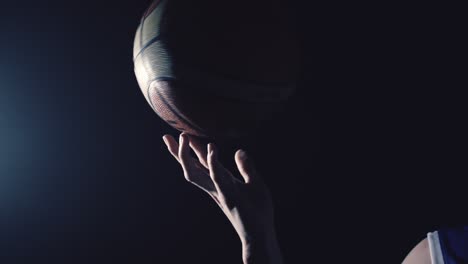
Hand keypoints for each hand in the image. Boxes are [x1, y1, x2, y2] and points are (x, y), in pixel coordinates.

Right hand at [163, 133, 281, 263]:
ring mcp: (219, 191)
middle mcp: (215, 186)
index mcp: (220, 181)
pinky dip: (213, 163)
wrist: (260, 232)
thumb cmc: (257, 210)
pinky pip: (217, 177)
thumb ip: (246, 167)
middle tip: (166, 137)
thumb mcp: (254, 183)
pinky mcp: (229, 195)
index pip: (201, 163)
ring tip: (183, 137)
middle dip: (177, 153)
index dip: (191, 149)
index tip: (181, 134)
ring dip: (187, 155)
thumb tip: (239, 150)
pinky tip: (211, 149)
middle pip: (191, 168)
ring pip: (196, 173)